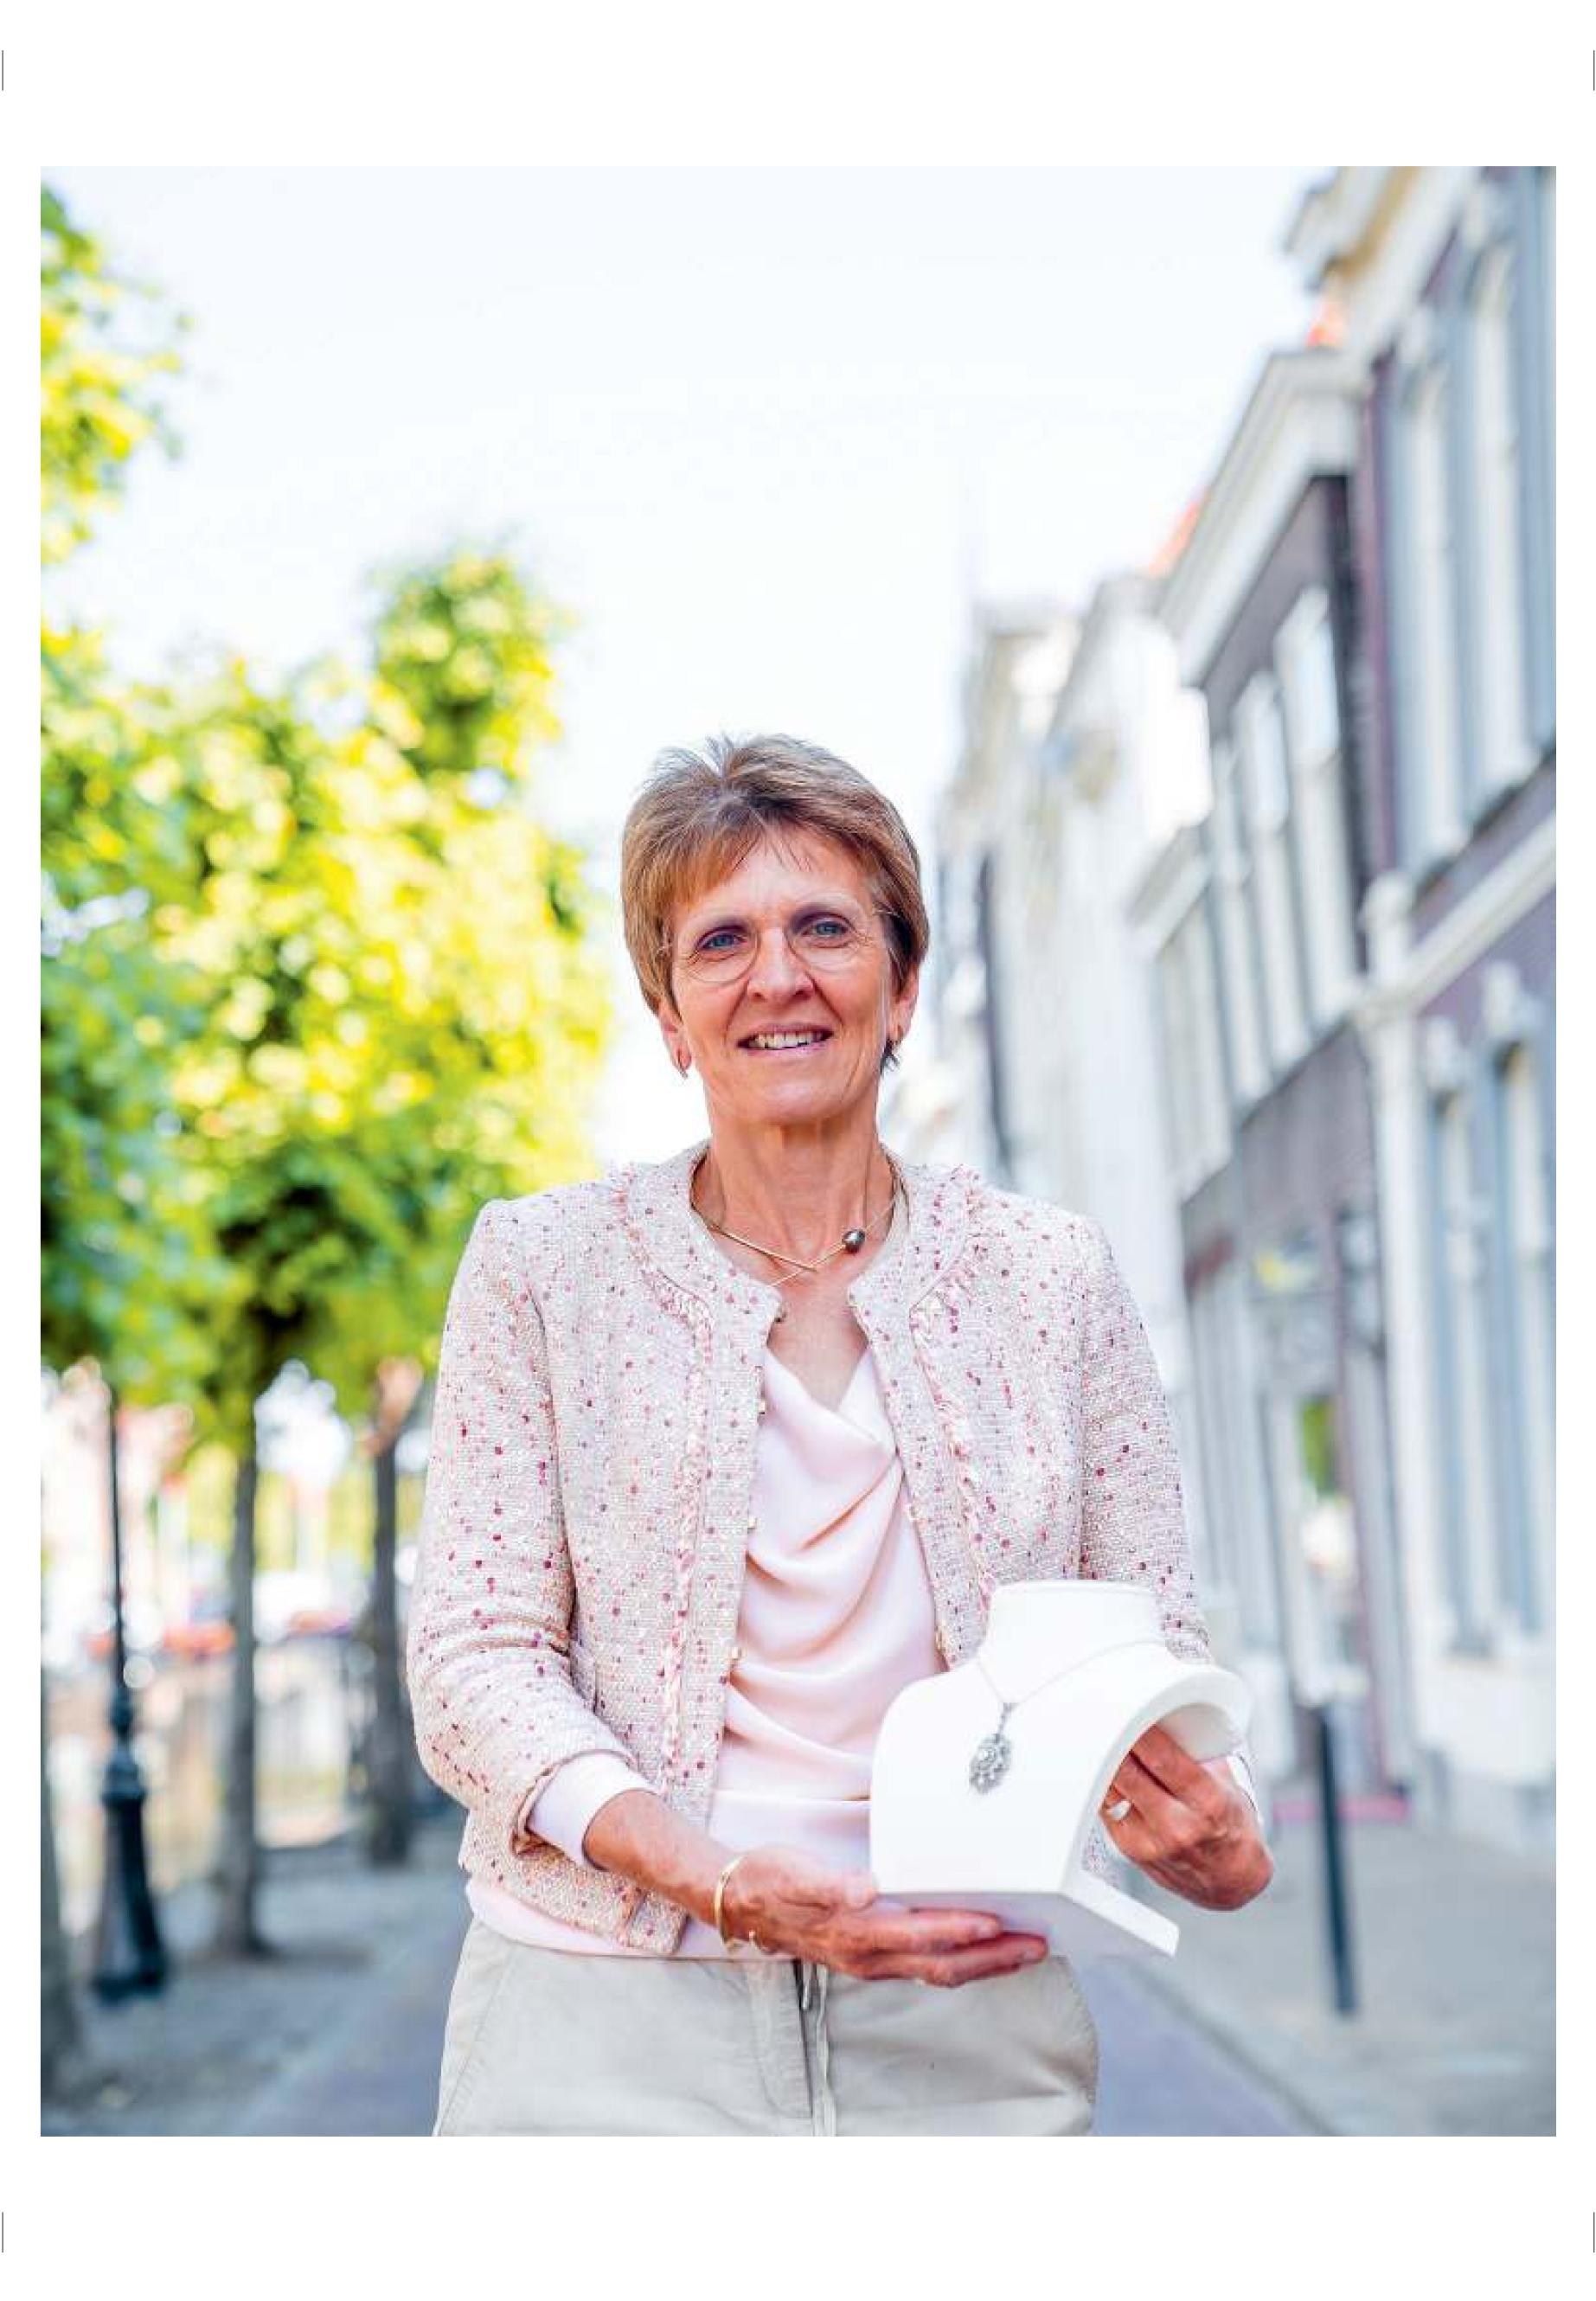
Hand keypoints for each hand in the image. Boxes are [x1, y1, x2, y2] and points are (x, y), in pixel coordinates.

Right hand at [719, 1844, 1049, 1985]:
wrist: (739, 1902)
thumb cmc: (769, 1881)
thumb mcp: (794, 1872)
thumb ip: (831, 1883)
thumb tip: (868, 1889)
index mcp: (854, 1933)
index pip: (919, 1934)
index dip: (960, 1930)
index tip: (997, 1922)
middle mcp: (869, 1955)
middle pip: (942, 1965)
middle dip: (993, 1958)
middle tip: (1037, 1946)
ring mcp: (873, 1960)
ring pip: (939, 1971)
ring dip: (985, 1964)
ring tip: (1025, 1952)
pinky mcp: (873, 1953)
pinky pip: (926, 1965)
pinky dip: (961, 1960)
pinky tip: (980, 1951)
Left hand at [1099, 1723, 1272, 1910]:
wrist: (1230, 1878)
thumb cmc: (1230, 1827)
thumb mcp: (1227, 1784)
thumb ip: (1196, 1754)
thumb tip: (1164, 1719)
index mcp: (1207, 1803)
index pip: (1163, 1759)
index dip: (1141, 1732)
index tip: (1129, 1710)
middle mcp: (1178, 1826)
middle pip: (1129, 1773)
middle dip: (1116, 1742)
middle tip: (1108, 1720)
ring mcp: (1151, 1842)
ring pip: (1112, 1790)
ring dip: (1106, 1763)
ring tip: (1104, 1742)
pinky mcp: (1131, 1851)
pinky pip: (1107, 1809)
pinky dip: (1106, 1787)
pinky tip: (1109, 1773)